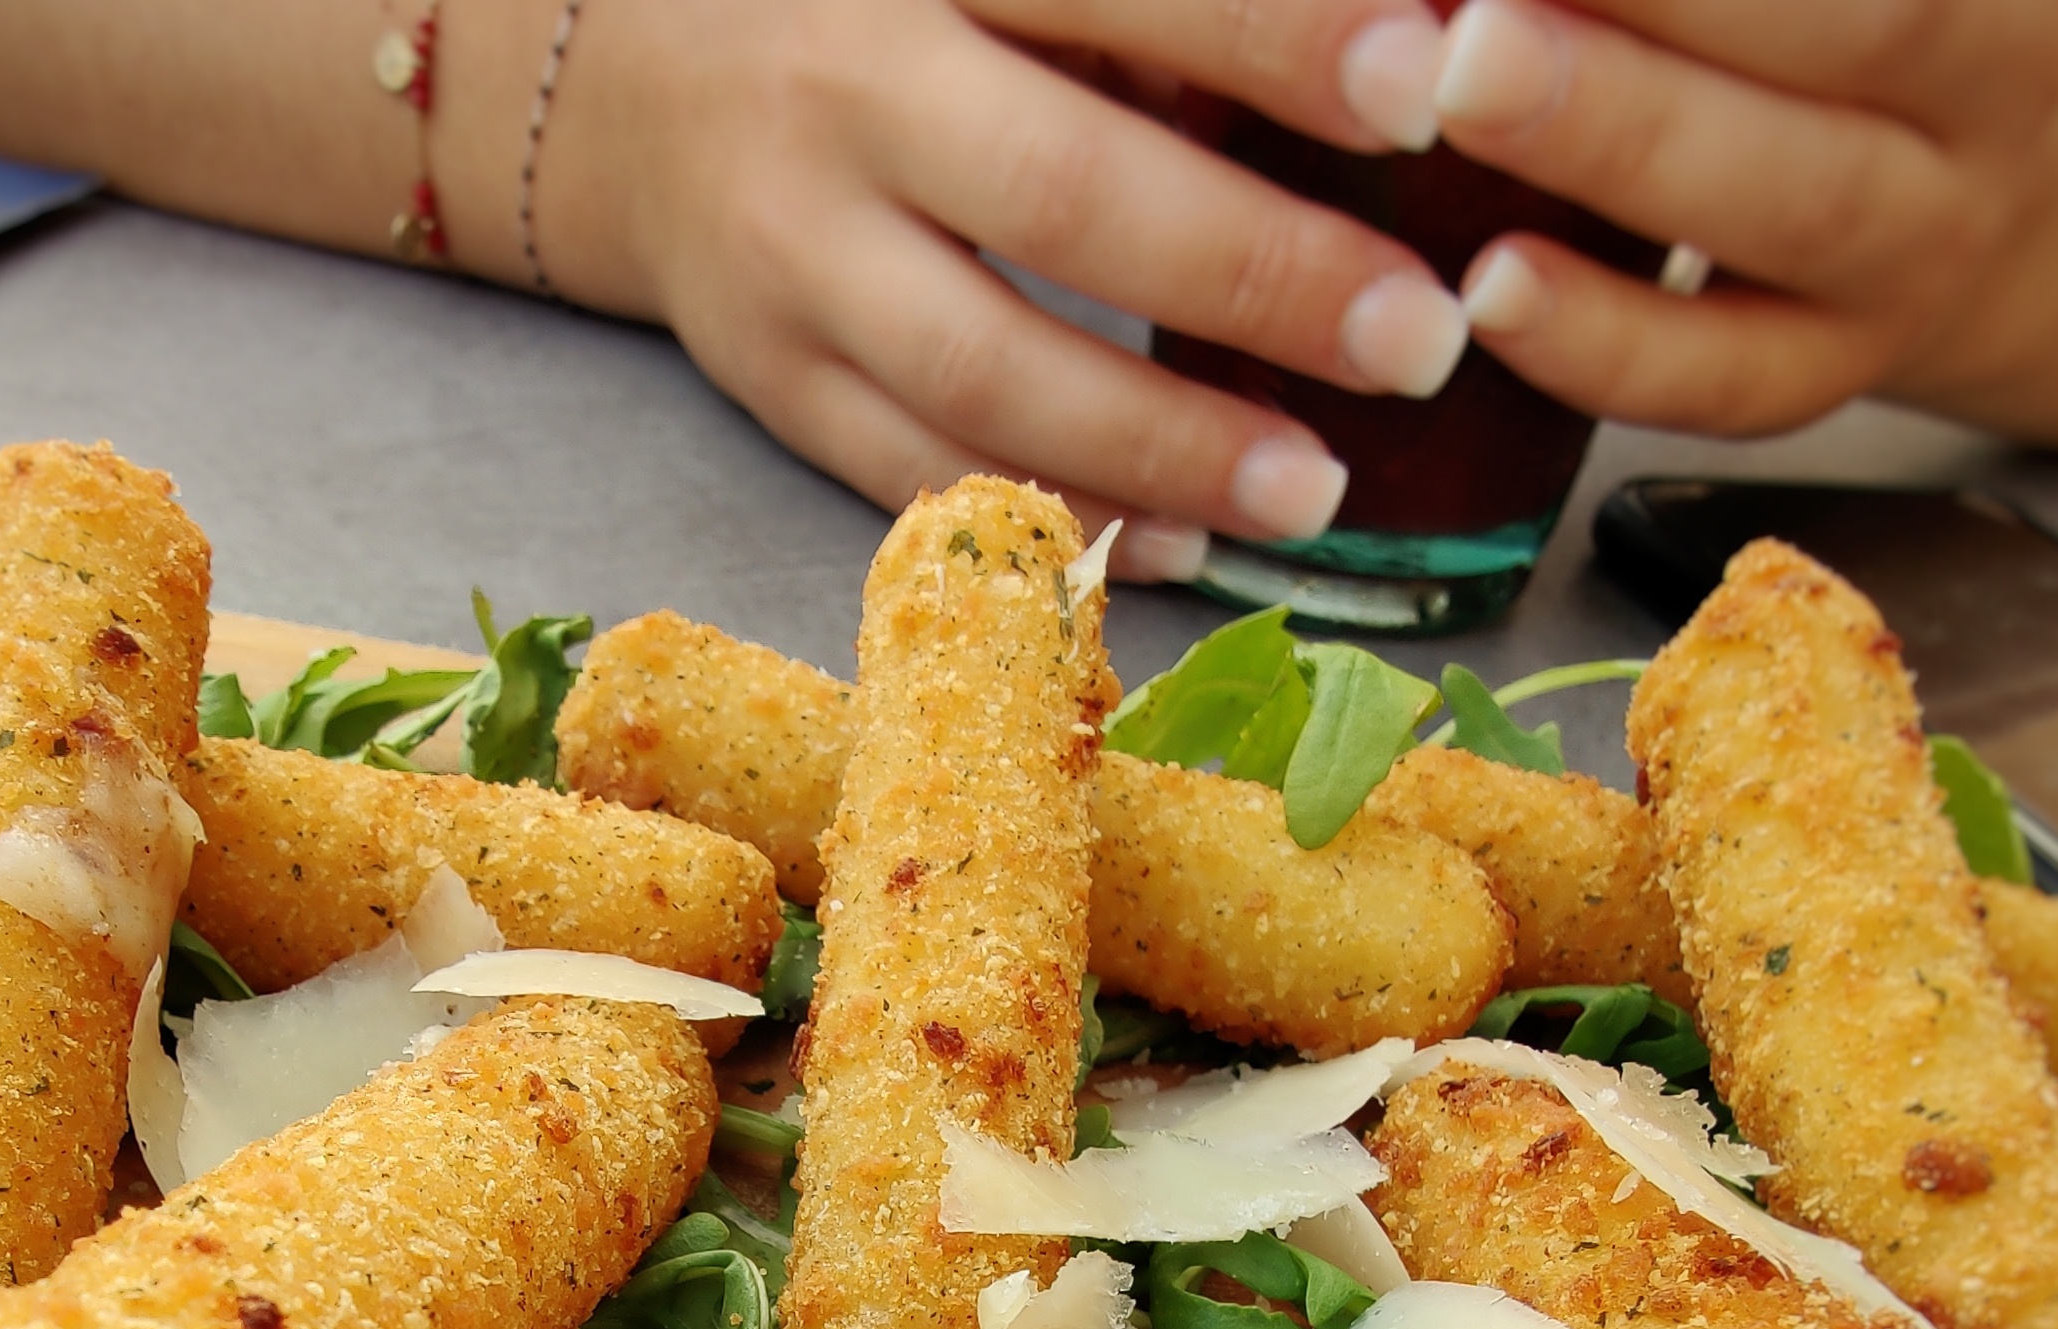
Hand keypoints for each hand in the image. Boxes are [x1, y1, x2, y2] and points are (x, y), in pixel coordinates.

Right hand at [536, 0, 1482, 568]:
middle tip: (1416, 336)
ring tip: (1316, 487)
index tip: (1426, 87)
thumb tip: (1402, 65)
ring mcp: (793, 253)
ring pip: (983, 370)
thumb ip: (1160, 15)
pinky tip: (1179, 546)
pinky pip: (915, 473)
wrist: (631, 76)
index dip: (1273, 38)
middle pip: (1061, 195)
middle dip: (1254, 274)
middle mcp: (846, 94)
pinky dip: (1054, 521)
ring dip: (1164, 444)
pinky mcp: (770, 376)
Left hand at [1423, 0, 2057, 434]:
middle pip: (1868, 25)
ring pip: (1787, 204)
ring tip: (1459, 84)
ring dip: (1618, 142)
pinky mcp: (1828, 368)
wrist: (1982, 158)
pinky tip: (1489, 288)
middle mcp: (1991, 92)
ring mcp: (1918, 246)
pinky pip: (1725, 377)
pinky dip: (1606, 346)